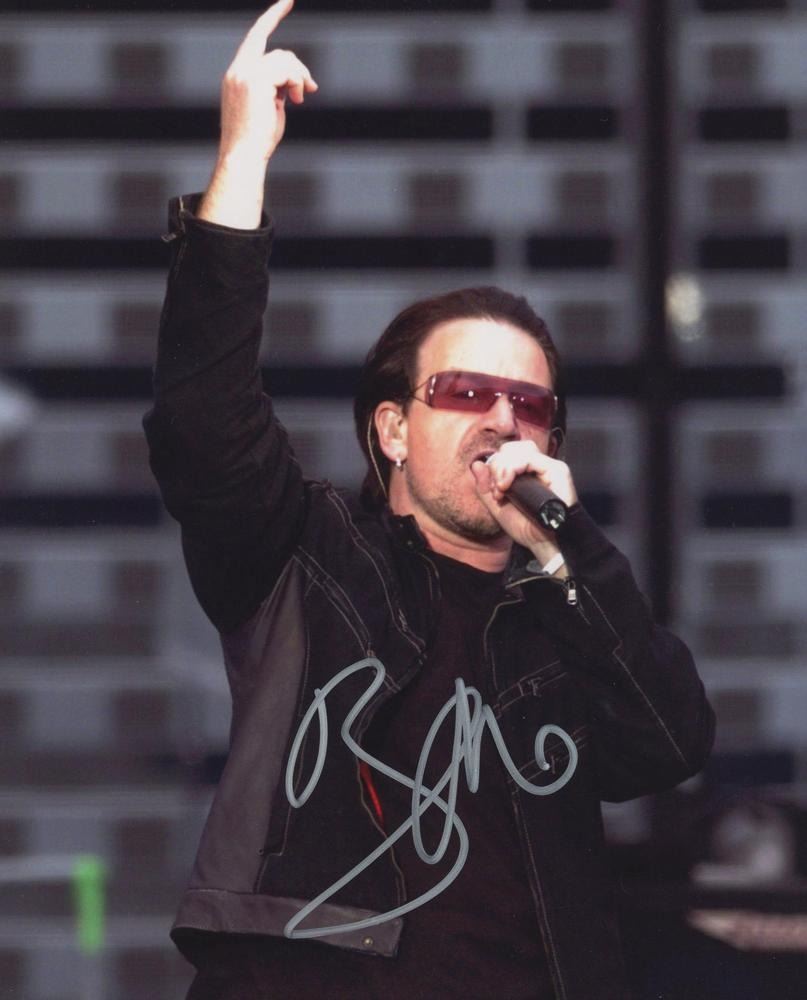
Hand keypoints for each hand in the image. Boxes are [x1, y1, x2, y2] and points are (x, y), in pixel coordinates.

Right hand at [199, 0, 317, 227]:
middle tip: (310, 90)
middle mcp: (237, 71)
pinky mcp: (255, 80)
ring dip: (299, 78)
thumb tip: (295, 81)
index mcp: (236, 76)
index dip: (272, 18)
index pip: (255, 38)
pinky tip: (295, 99)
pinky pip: (286, 69)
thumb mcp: (268, 109)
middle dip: (298, 68)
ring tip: (299, 99)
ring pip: (285, 60)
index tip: (288, 1)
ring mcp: (244, 74)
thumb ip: (277, 89)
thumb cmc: (256, 142)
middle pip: (278, 51)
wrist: (243, 157)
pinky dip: (297, 81)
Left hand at [471, 441, 577, 566]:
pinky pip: (531, 458)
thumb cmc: (525, 527)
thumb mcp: (497, 507)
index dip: (495, 467)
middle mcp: (538, 467)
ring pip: (521, 450)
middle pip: (513, 448)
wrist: (542, 542)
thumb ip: (485, 487)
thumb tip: (477, 464)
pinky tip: (507, 485)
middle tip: (497, 488)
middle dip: (498, 465)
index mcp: (526, 472)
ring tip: (502, 488)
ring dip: (504, 467)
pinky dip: (514, 468)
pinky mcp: (557, 470)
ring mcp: (548, 467)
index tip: (494, 490)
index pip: (507, 454)